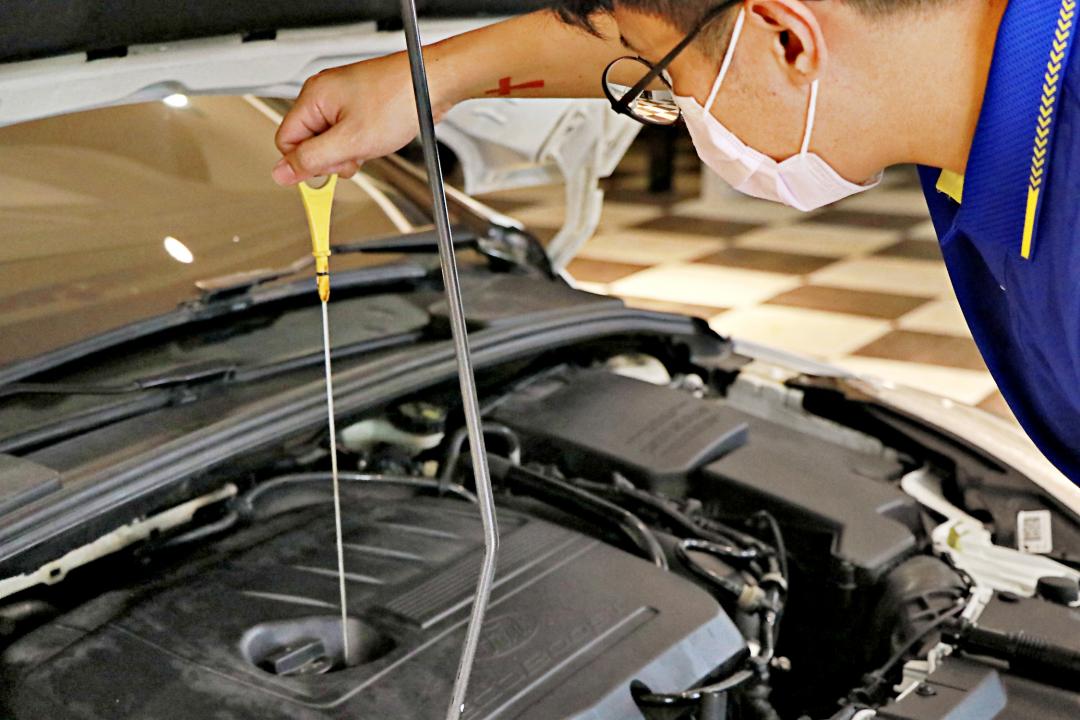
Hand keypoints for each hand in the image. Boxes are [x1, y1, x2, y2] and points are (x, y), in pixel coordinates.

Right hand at [272, 53, 447, 185]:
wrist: (432, 84)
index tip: (325, 172)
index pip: (286, 141)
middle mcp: (324, 94)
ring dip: (347, 152)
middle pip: (308, 141)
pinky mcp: (359, 104)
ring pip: (329, 139)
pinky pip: (347, 132)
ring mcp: (342, 98)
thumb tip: (282, 172)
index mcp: (314, 97)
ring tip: (369, 144)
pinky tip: (376, 139)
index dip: (305, 162)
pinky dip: (359, 143)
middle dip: (330, 157)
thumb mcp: (351, 141)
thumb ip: (312, 159)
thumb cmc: (399, 100)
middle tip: (354, 154)